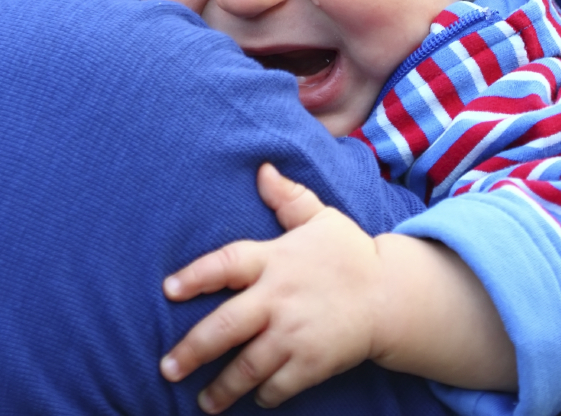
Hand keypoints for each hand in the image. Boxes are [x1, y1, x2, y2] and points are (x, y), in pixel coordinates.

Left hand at [160, 164, 383, 411]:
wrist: (392, 295)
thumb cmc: (350, 254)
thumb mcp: (320, 218)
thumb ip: (287, 197)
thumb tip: (262, 168)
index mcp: (275, 260)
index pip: (227, 264)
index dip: (196, 276)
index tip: (169, 290)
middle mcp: (279, 298)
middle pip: (226, 326)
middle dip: (193, 350)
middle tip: (168, 369)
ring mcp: (296, 334)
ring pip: (247, 366)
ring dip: (222, 388)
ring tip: (204, 403)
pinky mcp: (313, 363)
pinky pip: (279, 386)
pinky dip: (264, 395)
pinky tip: (254, 397)